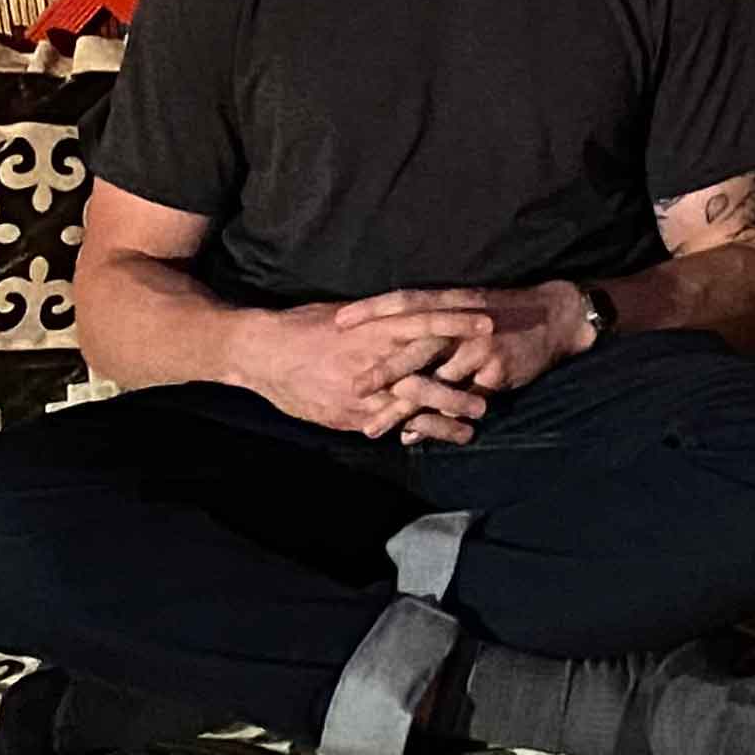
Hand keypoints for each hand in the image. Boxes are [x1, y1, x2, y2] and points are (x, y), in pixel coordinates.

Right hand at [227, 302, 493, 440]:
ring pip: (413, 404)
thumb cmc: (303, 327)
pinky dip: (412, 431)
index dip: (457, 322)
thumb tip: (409, 315)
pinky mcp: (350, 413)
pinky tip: (430, 439)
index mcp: (375, 326)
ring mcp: (363, 390)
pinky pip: (387, 424)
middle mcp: (374, 358)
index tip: (487, 323)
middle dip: (461, 382)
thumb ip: (379, 320)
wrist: (262, 354)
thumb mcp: (346, 315)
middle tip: (491, 390)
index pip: (426, 321)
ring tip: (472, 427)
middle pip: (427, 369)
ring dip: (445, 417)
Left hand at [332, 284, 593, 431]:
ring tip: (373, 428)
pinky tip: (415, 434)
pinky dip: (435, 421)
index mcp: (450, 302)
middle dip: (382, 370)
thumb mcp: (466, 306)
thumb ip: (433, 324)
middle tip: (352, 388)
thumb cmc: (502, 313)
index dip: (372, 309)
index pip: (404, 301)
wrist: (554, 317)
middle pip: (414, 346)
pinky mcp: (494, 372)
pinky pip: (459, 402)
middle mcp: (461, 323)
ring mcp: (478, 348)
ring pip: (433, 383)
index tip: (339, 321)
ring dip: (401, 409)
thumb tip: (394, 344)